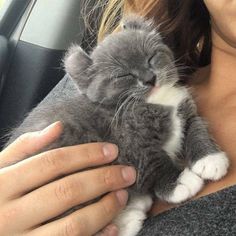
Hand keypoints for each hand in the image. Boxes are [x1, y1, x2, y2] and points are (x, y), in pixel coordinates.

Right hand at [0, 122, 135, 235]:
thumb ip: (25, 147)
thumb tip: (58, 126)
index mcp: (2, 185)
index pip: (52, 163)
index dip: (86, 155)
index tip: (111, 151)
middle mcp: (10, 216)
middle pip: (67, 191)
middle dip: (103, 179)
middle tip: (127, 172)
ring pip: (73, 225)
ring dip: (104, 208)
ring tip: (122, 194)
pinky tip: (113, 226)